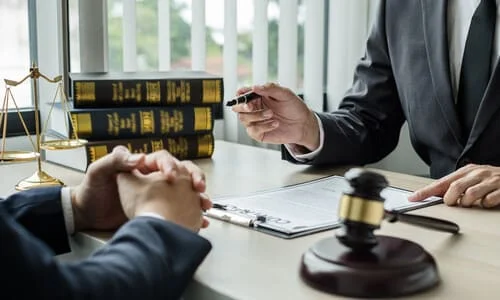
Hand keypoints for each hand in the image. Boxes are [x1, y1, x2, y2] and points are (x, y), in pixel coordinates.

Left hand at [71, 147, 206, 231]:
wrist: (89, 216)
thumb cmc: (92, 191)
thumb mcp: (99, 172)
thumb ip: (117, 161)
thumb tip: (139, 157)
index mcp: (142, 166)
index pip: (163, 160)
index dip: (171, 165)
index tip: (172, 176)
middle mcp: (154, 178)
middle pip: (183, 172)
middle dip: (194, 177)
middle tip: (198, 187)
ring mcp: (160, 194)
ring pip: (187, 191)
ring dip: (199, 196)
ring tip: (204, 204)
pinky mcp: (161, 210)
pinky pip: (183, 210)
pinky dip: (193, 216)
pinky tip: (200, 221)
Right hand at [232, 83, 319, 150]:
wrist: (303, 124)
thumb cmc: (294, 107)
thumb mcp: (285, 94)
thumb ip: (270, 88)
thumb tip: (254, 87)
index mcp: (258, 97)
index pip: (242, 94)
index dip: (240, 94)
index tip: (242, 93)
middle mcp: (254, 109)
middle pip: (237, 108)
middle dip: (242, 106)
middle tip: (251, 106)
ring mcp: (255, 122)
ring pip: (244, 119)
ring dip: (256, 116)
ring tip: (271, 114)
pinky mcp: (259, 133)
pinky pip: (253, 130)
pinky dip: (263, 126)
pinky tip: (275, 123)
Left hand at [409, 164, 499, 207]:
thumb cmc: (490, 180)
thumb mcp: (470, 179)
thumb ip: (454, 186)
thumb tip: (433, 195)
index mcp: (465, 171)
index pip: (440, 182)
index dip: (426, 191)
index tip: (413, 198)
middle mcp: (476, 173)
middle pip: (454, 187)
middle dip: (451, 200)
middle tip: (454, 203)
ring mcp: (489, 181)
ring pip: (469, 195)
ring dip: (467, 204)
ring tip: (472, 203)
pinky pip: (488, 201)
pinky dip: (484, 204)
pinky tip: (486, 202)